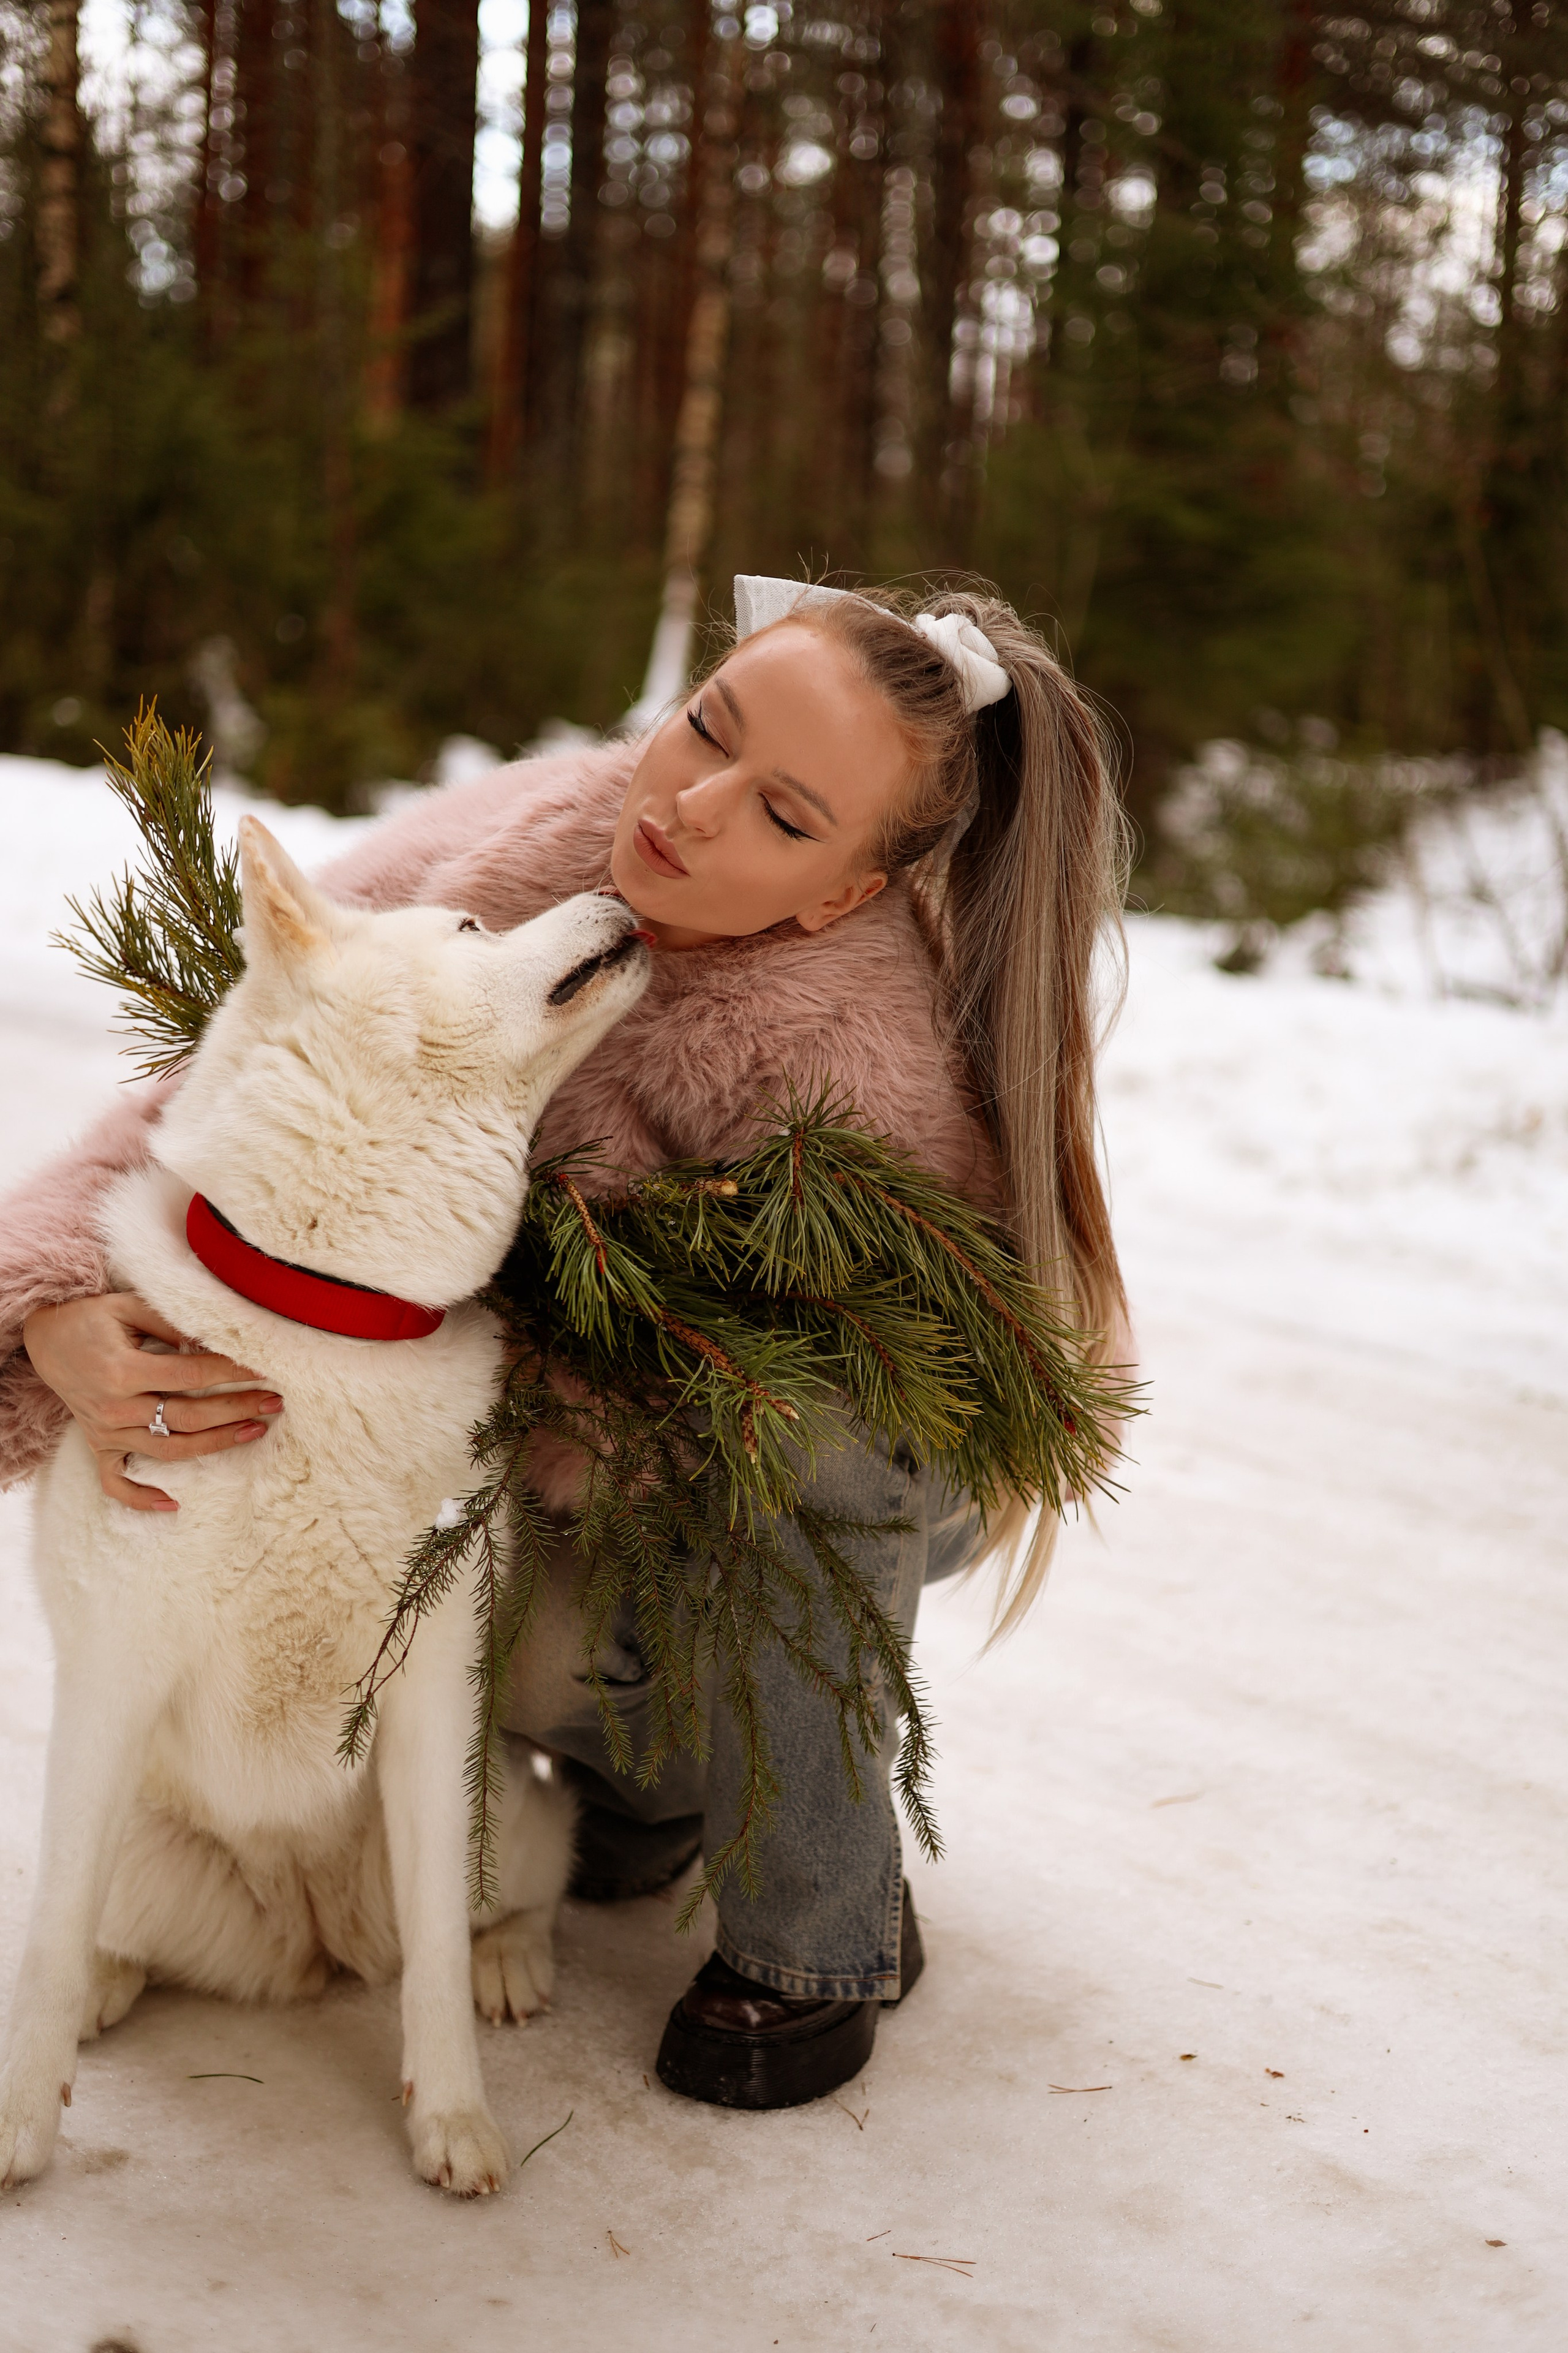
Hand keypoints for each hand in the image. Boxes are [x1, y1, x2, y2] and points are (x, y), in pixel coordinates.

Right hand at [22, 1292, 282, 1512]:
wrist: (45, 1339)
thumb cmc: (91, 1318)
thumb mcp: (128, 1306)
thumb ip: (170, 1321)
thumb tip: (213, 1338)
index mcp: (123, 1370)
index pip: (191, 1375)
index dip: (231, 1372)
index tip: (264, 1369)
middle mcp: (115, 1407)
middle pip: (188, 1418)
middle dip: (236, 1409)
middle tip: (274, 1402)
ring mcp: (106, 1431)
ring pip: (170, 1450)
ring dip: (216, 1444)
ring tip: (255, 1431)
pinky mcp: (98, 1445)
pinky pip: (116, 1482)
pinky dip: (141, 1497)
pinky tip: (173, 1504)